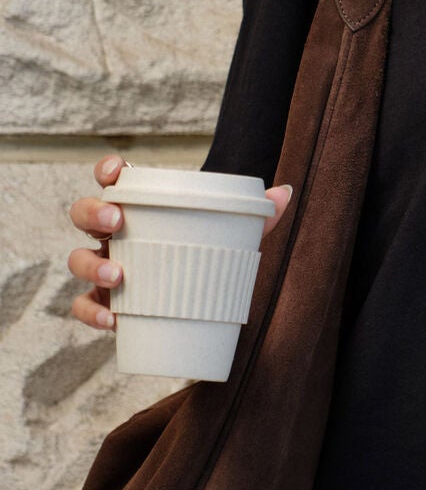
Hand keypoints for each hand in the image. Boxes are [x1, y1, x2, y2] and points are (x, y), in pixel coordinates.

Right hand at [66, 156, 293, 332]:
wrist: (198, 298)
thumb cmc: (206, 255)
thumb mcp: (229, 234)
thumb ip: (254, 215)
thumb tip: (283, 193)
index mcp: (137, 208)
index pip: (111, 179)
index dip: (107, 170)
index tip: (118, 170)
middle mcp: (112, 235)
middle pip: (83, 214)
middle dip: (93, 212)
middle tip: (116, 221)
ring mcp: (105, 267)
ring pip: (77, 260)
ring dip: (92, 264)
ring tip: (119, 275)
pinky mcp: (106, 301)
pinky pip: (84, 306)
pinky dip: (92, 312)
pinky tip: (113, 320)